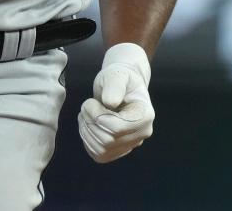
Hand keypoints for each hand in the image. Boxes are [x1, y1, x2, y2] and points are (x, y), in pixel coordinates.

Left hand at [78, 42, 154, 163]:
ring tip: (86, 114)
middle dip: (90, 122)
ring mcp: (130, 144)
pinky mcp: (117, 151)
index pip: (117, 128)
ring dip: (86, 131)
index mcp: (145, 115)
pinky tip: (88, 124)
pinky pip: (98, 155)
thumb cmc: (120, 79)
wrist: (121, 87)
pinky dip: (88, 140)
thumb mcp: (116, 75)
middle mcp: (141, 133)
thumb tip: (110, 102)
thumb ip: (114, 86)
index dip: (97, 117)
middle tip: (86, 106)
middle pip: (108, 140)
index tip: (90, 102)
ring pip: (101, 150)